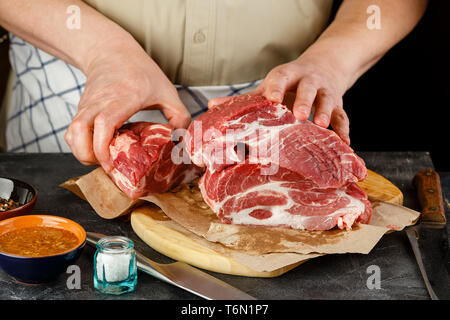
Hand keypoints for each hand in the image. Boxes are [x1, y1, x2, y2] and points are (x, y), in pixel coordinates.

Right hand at [65, 42, 189, 170]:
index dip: (103, 147)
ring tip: (101, 160)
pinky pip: (72, 132)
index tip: (111, 163)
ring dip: (82, 153)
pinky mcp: (81, 109)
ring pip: (71, 133)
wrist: (112, 51)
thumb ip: (180, 116)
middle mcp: (101, 101)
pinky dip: (79, 146)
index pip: (104, 122)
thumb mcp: (167, 91)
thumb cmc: (141, 72)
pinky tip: (96, 150)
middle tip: (108, 166)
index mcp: (124, 97)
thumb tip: (179, 141)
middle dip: (89, 156)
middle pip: (80, 131)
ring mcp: (87, 105)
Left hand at [209, 54, 350, 144]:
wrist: (323, 66)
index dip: (276, 89)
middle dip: (304, 101)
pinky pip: (343, 116)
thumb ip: (246, 98)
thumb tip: (211, 106)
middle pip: (308, 89)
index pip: (281, 79)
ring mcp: (325, 92)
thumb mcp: (268, 85)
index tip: (272, 99)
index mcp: (287, 76)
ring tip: (321, 126)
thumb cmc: (288, 82)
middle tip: (298, 115)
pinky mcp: (338, 103)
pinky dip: (344, 130)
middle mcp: (308, 81)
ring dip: (325, 113)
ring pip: (328, 100)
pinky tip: (344, 144)